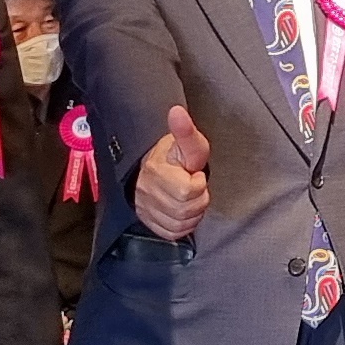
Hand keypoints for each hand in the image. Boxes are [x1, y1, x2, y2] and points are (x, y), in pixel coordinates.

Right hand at [136, 104, 213, 240]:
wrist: (156, 169)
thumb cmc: (176, 158)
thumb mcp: (188, 143)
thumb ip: (186, 130)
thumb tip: (177, 112)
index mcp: (156, 171)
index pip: (187, 190)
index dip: (198, 183)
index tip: (193, 174)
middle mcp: (147, 192)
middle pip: (185, 210)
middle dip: (198, 199)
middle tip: (193, 187)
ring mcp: (146, 209)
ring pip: (180, 224)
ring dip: (192, 214)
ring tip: (189, 198)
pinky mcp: (150, 223)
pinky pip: (173, 233)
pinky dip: (183, 226)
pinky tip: (183, 212)